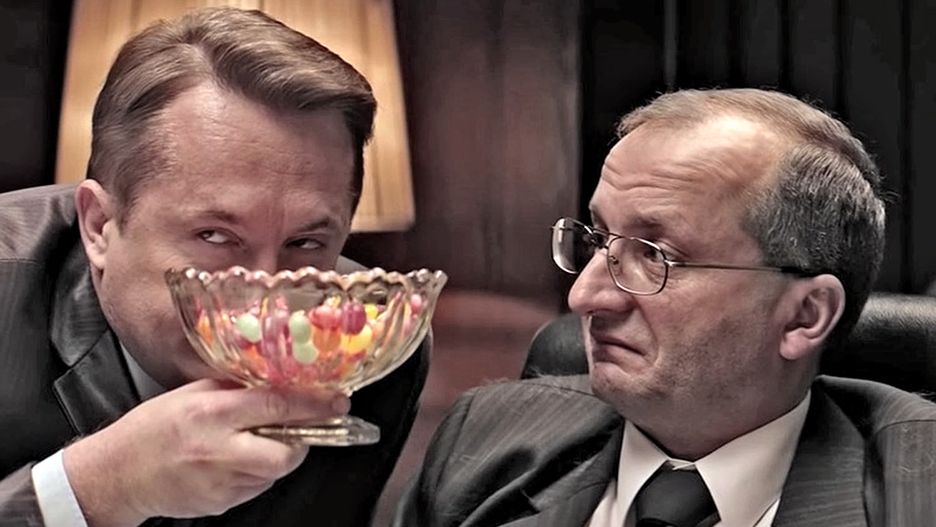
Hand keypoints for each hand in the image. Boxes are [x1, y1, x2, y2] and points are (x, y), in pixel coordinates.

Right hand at [63, 379, 348, 525]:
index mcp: (211, 413)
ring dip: (277, 456)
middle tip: (298, 429)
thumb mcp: (192, 394)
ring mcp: (220, 482)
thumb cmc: (152, 429)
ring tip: (253, 441)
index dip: (314, 404)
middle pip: (286, 452)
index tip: (338, 401)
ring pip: (274, 472)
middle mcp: (218, 449)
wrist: (117, 475)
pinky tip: (236, 460)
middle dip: (302, 440)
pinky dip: (257, 473)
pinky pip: (256, 488)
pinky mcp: (219, 504)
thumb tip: (279, 379)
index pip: (276, 405)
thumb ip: (235, 388)